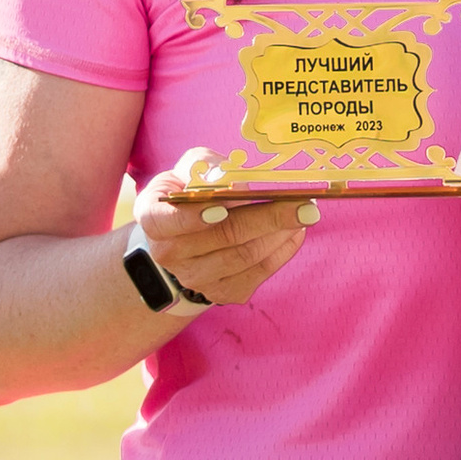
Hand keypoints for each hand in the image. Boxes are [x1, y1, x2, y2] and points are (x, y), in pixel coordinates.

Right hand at [128, 157, 314, 308]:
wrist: (184, 238)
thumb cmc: (189, 193)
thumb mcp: (189, 170)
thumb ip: (207, 167)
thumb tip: (231, 178)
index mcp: (154, 219)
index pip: (170, 221)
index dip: (195, 216)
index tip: (223, 205)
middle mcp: (170, 254)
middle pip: (224, 236)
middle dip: (268, 218)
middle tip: (303, 203)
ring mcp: (196, 279)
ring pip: (246, 256)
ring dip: (281, 233)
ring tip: (306, 212)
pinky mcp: (223, 293)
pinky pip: (259, 272)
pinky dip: (282, 250)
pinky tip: (295, 231)